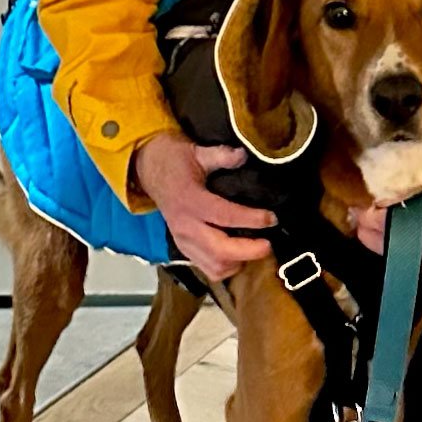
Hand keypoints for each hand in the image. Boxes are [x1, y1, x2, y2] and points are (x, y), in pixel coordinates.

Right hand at [134, 132, 273, 279]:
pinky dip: (227, 268)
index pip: (223, 216)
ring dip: (238, 262)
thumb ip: (221, 155)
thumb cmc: (175, 161)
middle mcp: (185, 225)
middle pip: (219, 250)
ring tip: (256, 249)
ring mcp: (183, 240)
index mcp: (190, 200)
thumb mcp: (197, 152)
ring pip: (214, 265)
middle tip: (268, 245)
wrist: (150, 170)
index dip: (250, 219)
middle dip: (248, 251)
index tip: (271, 219)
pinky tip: (240, 256)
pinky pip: (207, 269)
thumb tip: (244, 155)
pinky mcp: (184, 248)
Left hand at [349, 154, 421, 268]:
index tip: (359, 204)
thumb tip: (374, 177)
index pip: (396, 220)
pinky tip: (385, 236)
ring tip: (366, 226)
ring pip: (401, 255)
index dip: (372, 215)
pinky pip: (413, 260)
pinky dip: (396, 248)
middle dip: (370, 230)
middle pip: (395, 241)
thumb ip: (409, 174)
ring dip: (379, 241)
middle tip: (357, 215)